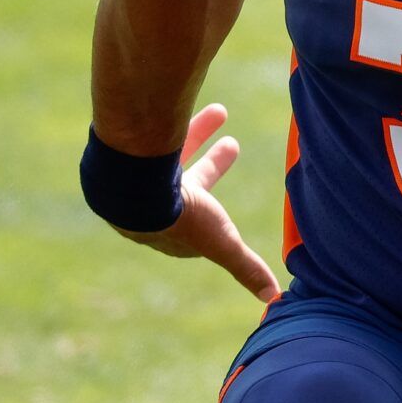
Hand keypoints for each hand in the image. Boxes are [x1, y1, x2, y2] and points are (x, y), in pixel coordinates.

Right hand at [114, 103, 280, 302]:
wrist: (131, 184)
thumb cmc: (179, 217)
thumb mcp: (221, 243)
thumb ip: (246, 267)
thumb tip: (275, 298)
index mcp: (173, 231)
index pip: (198, 224)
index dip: (215, 213)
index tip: (233, 207)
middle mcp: (153, 208)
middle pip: (191, 184)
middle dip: (214, 165)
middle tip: (234, 142)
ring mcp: (138, 181)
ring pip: (174, 155)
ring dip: (199, 133)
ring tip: (222, 109)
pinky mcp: (126, 156)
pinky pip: (152, 137)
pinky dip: (167, 124)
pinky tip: (176, 104)